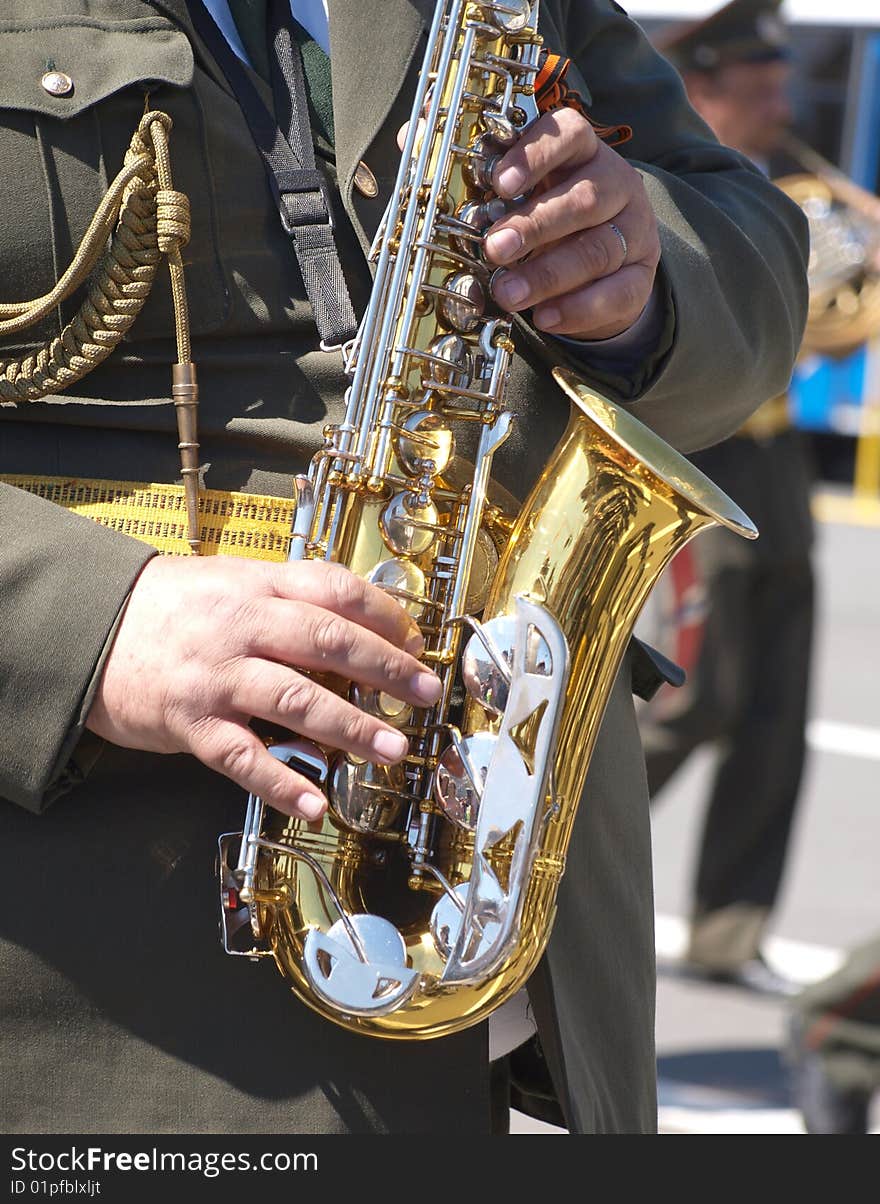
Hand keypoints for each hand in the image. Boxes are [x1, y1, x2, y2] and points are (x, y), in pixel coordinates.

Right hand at [85, 556, 440, 819]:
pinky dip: (283, 784)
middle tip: (426, 694)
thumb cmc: (173, 609)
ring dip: (352, 727)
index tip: (415, 641)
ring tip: (393, 749)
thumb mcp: (232, 584)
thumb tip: (361, 630)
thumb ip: (289, 601)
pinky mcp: (191, 724)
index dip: (382, 615)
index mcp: (256, 586)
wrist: (89, 631)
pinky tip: (316, 805)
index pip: (332, 590)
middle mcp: (241, 627)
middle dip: (386, 669)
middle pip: (327, 643)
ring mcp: (216, 677)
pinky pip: (245, 758)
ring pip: (297, 700)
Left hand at [484, 107, 660, 339]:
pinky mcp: (643, 276)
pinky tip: (545, 317)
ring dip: (548, 275)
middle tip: (495, 249)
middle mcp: (618, 185)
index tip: (501, 183)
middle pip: (584, 200)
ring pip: (599, 250)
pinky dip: (578, 308)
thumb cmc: (554, 223)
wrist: (603, 267)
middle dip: (535, 226)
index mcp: (585, 153)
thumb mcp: (533, 198)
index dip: (537, 155)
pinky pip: (618, 293)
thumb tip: (459, 206)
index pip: (572, 134)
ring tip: (509, 293)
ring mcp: (636, 232)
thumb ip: (504, 199)